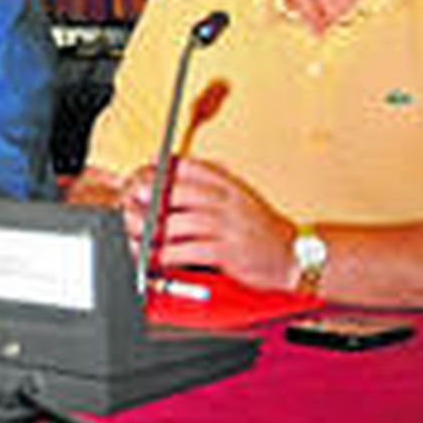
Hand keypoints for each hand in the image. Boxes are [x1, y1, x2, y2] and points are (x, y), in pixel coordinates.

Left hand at [121, 158, 296, 290]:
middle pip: (173, 191)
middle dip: (144, 199)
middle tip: (127, 206)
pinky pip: (187, 250)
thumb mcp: (237, 195)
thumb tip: (164, 164)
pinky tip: (154, 257)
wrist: (296, 255)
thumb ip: (206, 181)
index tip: (136, 181)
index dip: (153, 171)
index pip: (182, 166)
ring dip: (149, 231)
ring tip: (134, 236)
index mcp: (226, 183)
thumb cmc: (259, 228)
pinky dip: (165, 254)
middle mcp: (225, 200)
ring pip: (175, 222)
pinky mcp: (227, 252)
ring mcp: (226, 225)